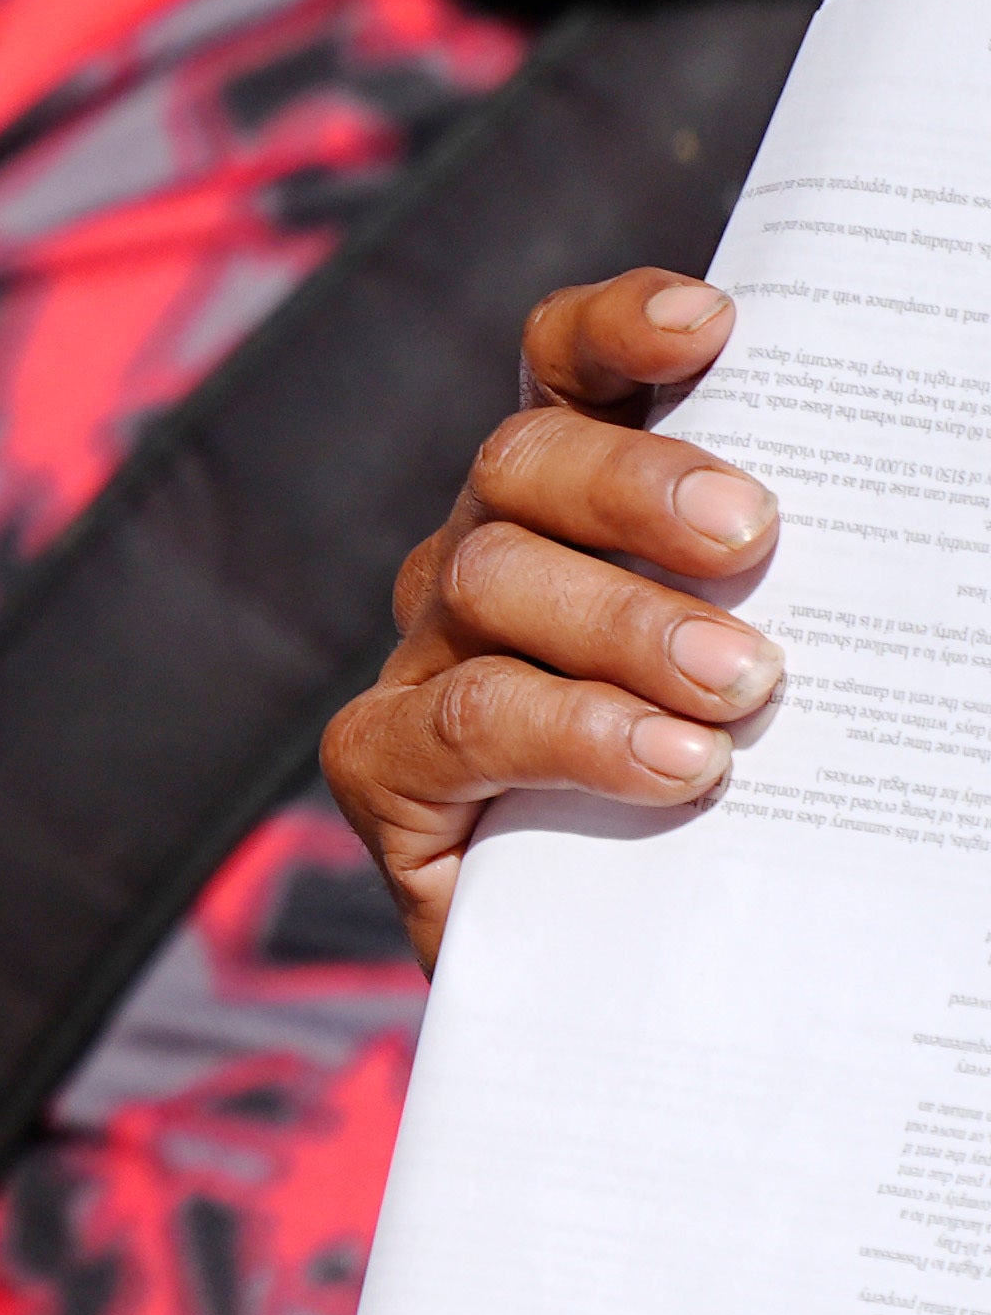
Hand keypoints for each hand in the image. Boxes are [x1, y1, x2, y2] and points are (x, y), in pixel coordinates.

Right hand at [320, 267, 782, 965]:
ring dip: (621, 624)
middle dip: (633, 486)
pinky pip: (447, 722)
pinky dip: (564, 733)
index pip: (566, 374)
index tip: (712, 326)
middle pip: (519, 463)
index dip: (616, 331)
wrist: (671, 988)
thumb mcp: (817, 683)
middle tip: (752, 538)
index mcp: (581, 508)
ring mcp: (426, 658)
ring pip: (485, 581)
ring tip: (742, 691)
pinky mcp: (382, 766)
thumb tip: (962, 519)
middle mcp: (488, 558)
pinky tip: (668, 767)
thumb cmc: (763, 805)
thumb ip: (846, 601)